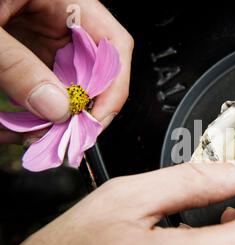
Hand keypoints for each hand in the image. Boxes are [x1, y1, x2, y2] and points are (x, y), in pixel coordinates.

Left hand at [0, 0, 132, 143]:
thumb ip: (17, 66)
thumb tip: (55, 108)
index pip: (114, 44)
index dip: (113, 85)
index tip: (94, 119)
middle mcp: (61, 16)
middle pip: (93, 68)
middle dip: (78, 106)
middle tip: (61, 134)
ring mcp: (44, 32)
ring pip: (67, 80)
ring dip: (52, 110)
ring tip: (31, 132)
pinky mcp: (27, 46)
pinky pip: (42, 81)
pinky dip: (32, 104)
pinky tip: (16, 121)